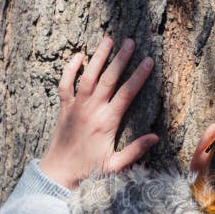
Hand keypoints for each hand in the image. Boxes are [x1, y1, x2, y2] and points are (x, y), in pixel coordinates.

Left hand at [39, 37, 158, 188]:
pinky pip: (65, 84)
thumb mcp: (115, 165)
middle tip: (130, 42)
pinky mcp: (64, 108)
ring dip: (99, 58)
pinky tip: (78, 56)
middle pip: (109, 79)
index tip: (149, 61)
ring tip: (108, 40)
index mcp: (107, 123)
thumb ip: (135, 150)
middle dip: (121, 59)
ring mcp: (76, 107)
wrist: (58, 173)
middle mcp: (92, 110)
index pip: (127, 93)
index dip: (139, 76)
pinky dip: (70, 69)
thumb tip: (156, 137)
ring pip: (89, 76)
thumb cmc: (88, 171)